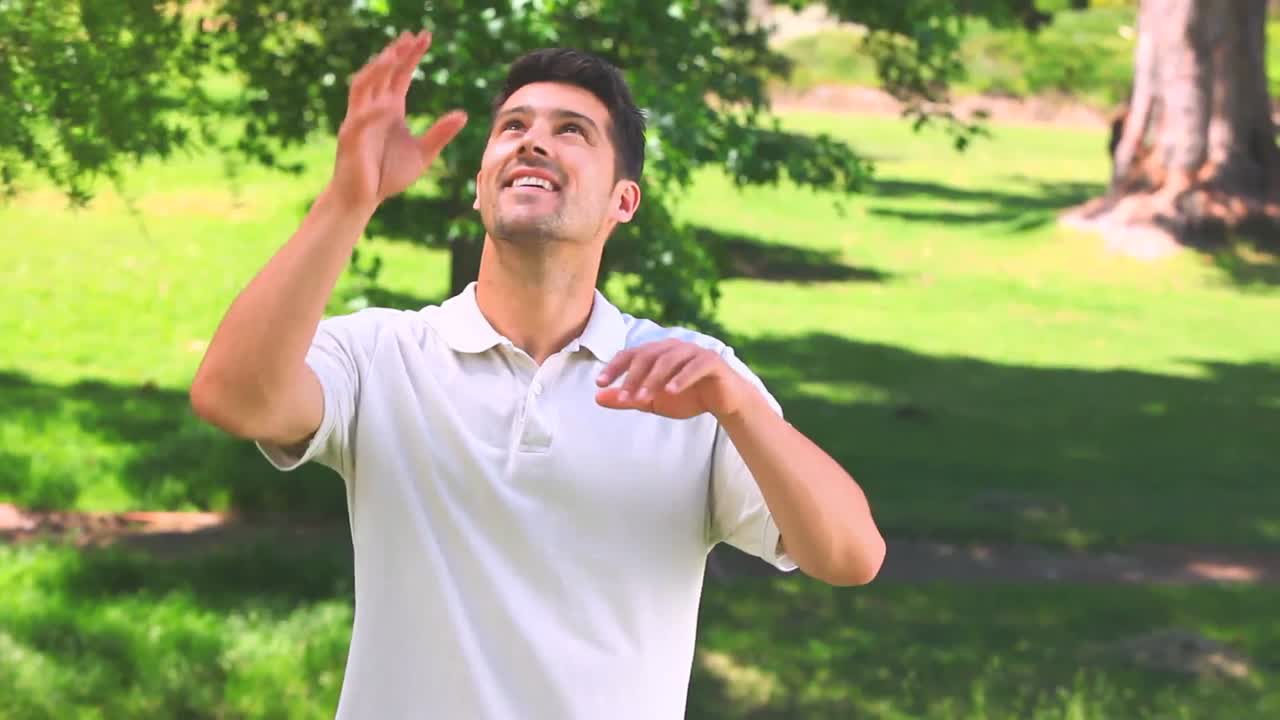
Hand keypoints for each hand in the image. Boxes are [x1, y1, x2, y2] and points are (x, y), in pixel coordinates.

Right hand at [329, 30, 467, 211]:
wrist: (363, 198)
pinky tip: (386, 105)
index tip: (424, 37)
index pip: (400, 74)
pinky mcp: (350, 138)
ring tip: (392, 55)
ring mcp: (359, 120)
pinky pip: (359, 120)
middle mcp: (373, 108)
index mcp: (390, 108)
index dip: (410, 55)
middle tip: (412, 37)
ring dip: (376, 70)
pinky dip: (371, 112)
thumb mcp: (423, 153)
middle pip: (383, 72)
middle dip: (396, 53)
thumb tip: (463, 114)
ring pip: (363, 86)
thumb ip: (440, 133)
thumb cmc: (389, 175)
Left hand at [595, 340, 752, 420]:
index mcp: (657, 352)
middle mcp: (673, 347)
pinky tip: (671, 391)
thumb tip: (597, 398)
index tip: (599, 384)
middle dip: (632, 376)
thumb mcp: (652, 401)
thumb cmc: (686, 397)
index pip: (630, 354)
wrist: (724, 402)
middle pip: (647, 355)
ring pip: (669, 360)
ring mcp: (693, 352)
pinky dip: (681, 378)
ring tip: (643, 398)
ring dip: (654, 379)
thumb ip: (627, 398)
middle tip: (622, 396)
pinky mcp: (712, 362)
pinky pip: (694, 366)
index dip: (614, 367)